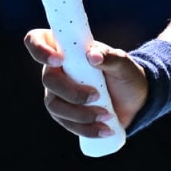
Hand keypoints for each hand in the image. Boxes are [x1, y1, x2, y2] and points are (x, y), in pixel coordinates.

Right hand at [26, 30, 147, 139]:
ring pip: (55, 106)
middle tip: (96, 95)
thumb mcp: (123, 63)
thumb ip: (110, 57)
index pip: (36, 40)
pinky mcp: (65, 113)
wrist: (135, 100)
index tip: (59, 60)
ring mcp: (57, 93)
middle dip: (72, 92)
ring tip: (107, 115)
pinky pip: (67, 123)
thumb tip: (92, 56)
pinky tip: (105, 129)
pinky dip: (86, 128)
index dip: (40, 49)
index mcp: (65, 48)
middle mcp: (56, 70)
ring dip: (81, 114)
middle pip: (48, 80)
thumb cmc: (125, 74)